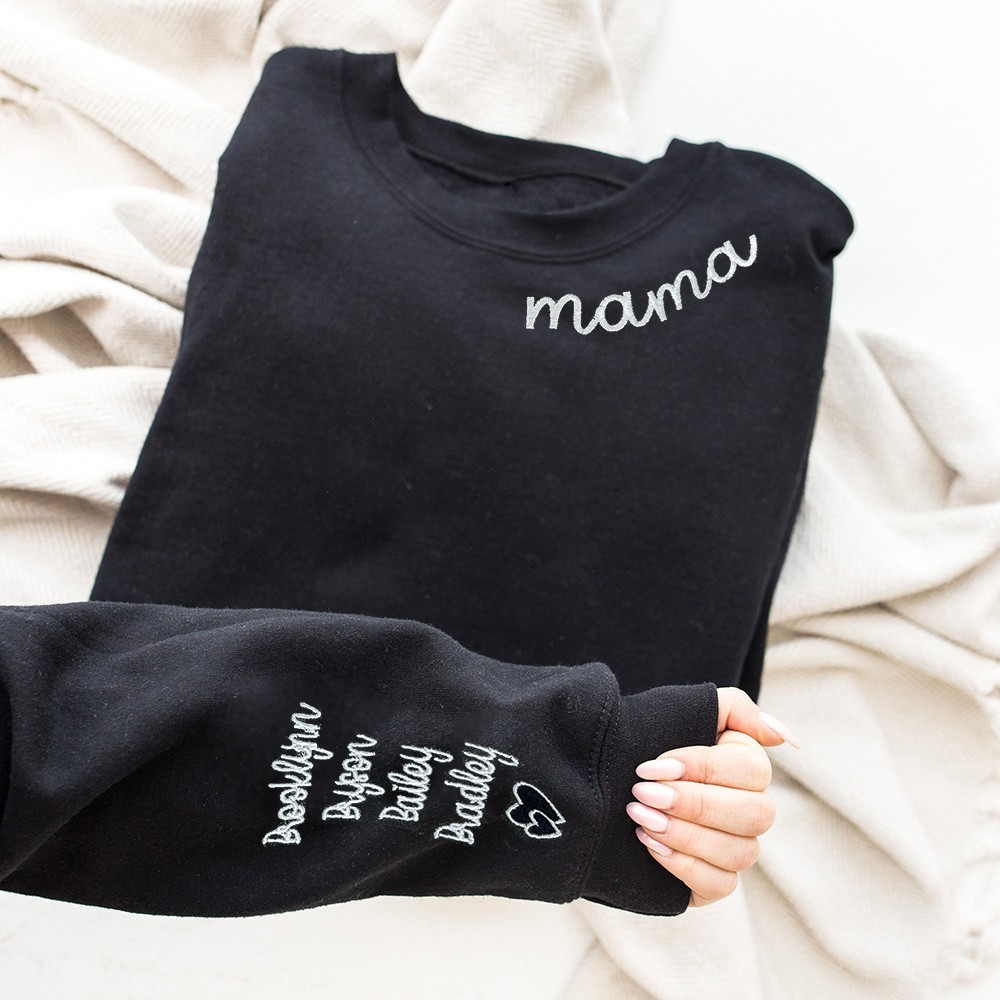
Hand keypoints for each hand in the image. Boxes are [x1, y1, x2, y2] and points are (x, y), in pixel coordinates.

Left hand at [626, 687, 798, 906]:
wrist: (602, 779)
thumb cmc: (646, 739)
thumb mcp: (682, 709)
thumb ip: (734, 708)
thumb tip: (782, 737)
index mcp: (748, 766)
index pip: (752, 770)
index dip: (702, 768)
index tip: (651, 766)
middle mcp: (751, 809)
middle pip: (754, 814)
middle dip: (692, 804)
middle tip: (642, 794)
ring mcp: (736, 847)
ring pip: (740, 852)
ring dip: (685, 834)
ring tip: (639, 818)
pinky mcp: (714, 882)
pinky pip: (722, 885)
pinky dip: (685, 866)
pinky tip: (652, 845)